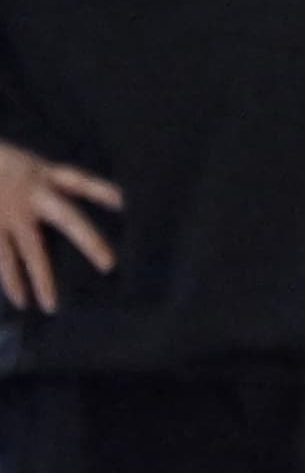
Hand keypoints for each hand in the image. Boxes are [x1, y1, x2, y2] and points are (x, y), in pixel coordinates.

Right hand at [0, 139, 117, 310]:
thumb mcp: (22, 165)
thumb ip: (47, 183)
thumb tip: (78, 200)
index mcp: (42, 175)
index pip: (79, 182)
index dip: (100, 190)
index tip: (123, 202)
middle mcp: (32, 194)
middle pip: (67, 218)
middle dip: (88, 240)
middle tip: (109, 265)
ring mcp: (9, 213)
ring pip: (31, 250)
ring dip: (42, 279)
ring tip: (51, 307)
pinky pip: (3, 258)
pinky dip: (12, 280)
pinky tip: (20, 300)